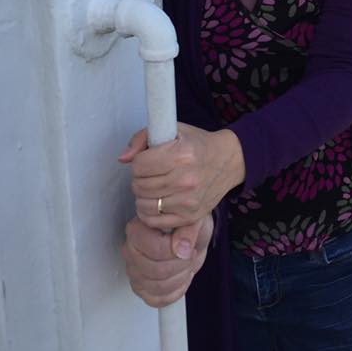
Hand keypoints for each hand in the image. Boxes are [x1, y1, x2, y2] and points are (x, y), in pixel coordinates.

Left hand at [118, 123, 244, 227]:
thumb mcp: (174, 130)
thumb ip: (143, 138)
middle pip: (140, 186)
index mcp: (181, 154)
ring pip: (143, 204)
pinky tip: (155, 201)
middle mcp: (185, 179)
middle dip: (140, 178)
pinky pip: (153, 221)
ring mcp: (188, 201)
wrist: (228, 161)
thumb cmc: (198, 144)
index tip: (147, 160)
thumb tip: (123, 158)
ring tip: (153, 187)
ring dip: (143, 195)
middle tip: (150, 173)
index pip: (139, 165)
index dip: (139, 162)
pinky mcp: (190, 216)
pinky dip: (148, 212)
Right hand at [121, 214, 212, 307]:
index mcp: (136, 230)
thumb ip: (186, 229)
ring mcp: (133, 271)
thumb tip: (181, 246)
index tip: (188, 246)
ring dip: (180, 278)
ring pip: (158, 287)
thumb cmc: (186, 226)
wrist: (189, 236)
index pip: (157, 250)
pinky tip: (180, 278)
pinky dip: (175, 292)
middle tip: (189, 256)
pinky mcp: (139, 288)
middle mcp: (130, 250)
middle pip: (157, 271)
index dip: (178, 252)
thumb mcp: (192, 219)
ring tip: (185, 265)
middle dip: (182, 265)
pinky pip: (157, 300)